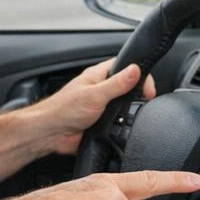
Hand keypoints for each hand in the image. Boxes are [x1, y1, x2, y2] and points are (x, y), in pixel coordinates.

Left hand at [33, 58, 157, 156]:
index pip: (126, 66)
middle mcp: (102, 89)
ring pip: (125, 106)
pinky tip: (124, 128)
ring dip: (130, 112)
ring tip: (132, 115)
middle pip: (129, 87)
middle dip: (138, 95)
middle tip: (145, 102)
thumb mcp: (95, 95)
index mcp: (99, 75)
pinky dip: (123, 126)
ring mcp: (103, 105)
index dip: (140, 74)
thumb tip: (135, 70)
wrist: (50, 134)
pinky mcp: (102, 122)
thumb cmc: (63, 110)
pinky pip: (119, 122)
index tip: (148, 89)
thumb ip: (117, 84)